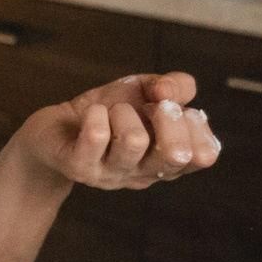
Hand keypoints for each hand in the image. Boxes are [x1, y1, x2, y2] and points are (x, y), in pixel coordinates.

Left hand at [14, 71, 220, 190]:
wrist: (56, 127)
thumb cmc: (109, 112)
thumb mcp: (148, 92)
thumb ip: (176, 86)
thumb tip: (169, 93)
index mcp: (167, 160)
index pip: (205, 155)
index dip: (194, 123)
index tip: (172, 108)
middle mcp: (144, 174)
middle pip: (177, 154)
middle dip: (167, 117)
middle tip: (149, 108)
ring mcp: (111, 175)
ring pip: (134, 141)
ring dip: (123, 112)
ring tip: (112, 113)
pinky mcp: (80, 167)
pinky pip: (96, 136)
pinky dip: (95, 114)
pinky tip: (90, 116)